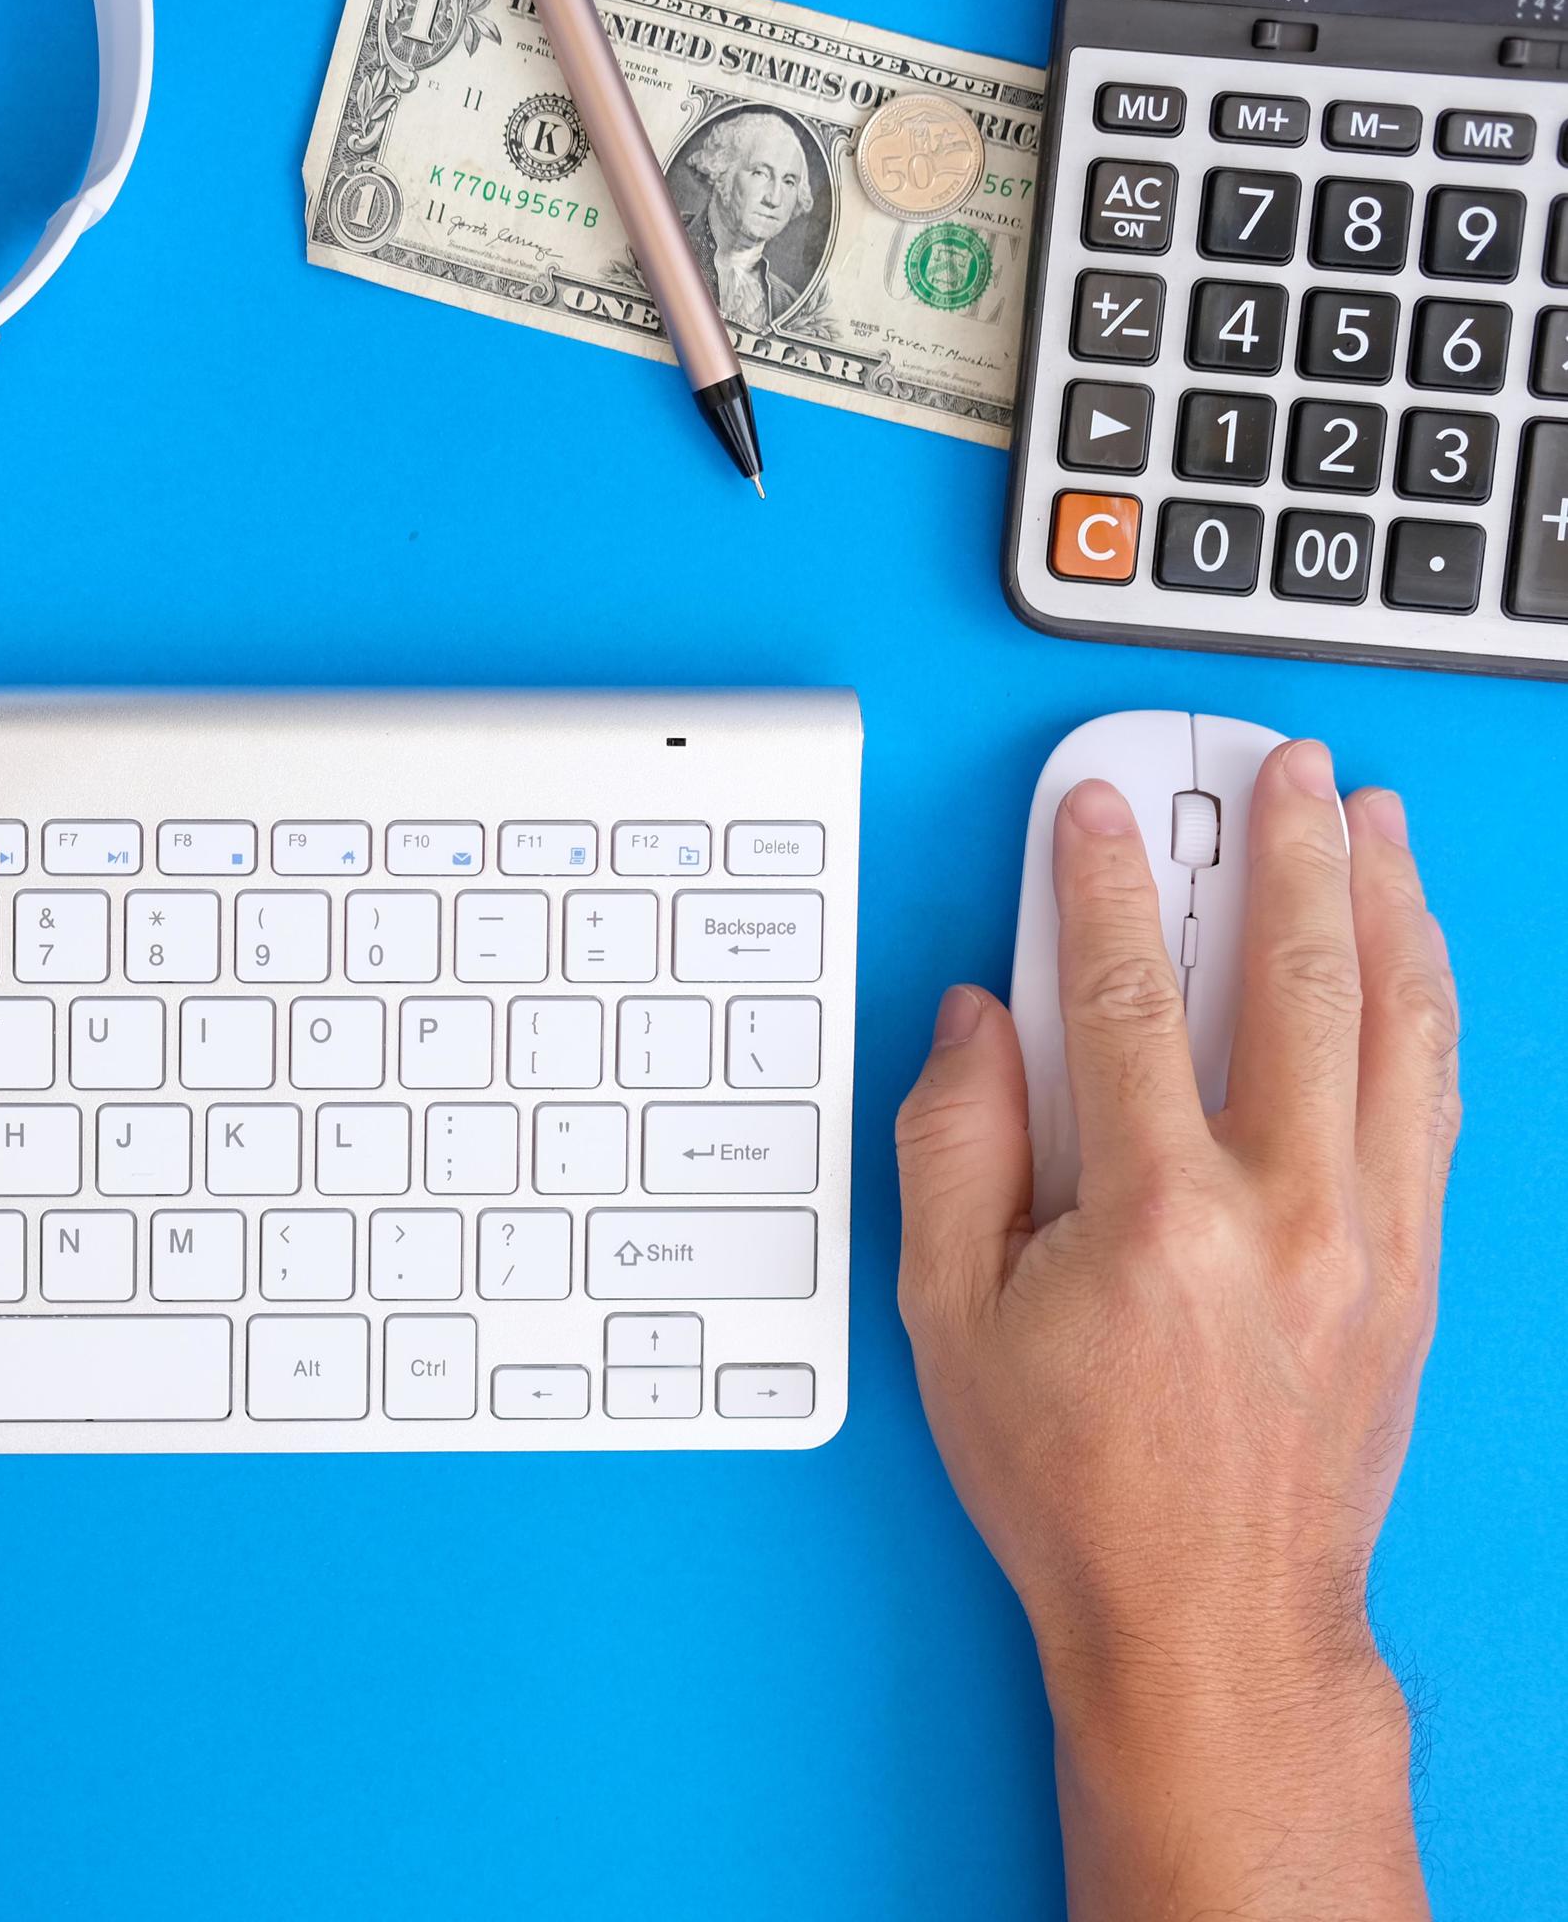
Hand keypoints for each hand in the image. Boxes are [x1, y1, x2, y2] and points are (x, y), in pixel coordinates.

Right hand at [895, 740, 1455, 1921]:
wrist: (1210, 1616)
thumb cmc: (1073, 1483)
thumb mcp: (946, 1320)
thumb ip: (951, 1148)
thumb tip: (979, 1023)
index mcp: (1158, 1216)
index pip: (1125, 997)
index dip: (1100, 884)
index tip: (1094, 811)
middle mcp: (1288, 1209)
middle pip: (1297, 978)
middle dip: (1285, 849)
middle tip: (1280, 766)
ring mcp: (1373, 1236)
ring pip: (1399, 1024)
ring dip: (1387, 903)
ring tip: (1374, 820)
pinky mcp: (1416, 1269)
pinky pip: (1436, 1099)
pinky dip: (1428, 1005)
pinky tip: (1414, 956)